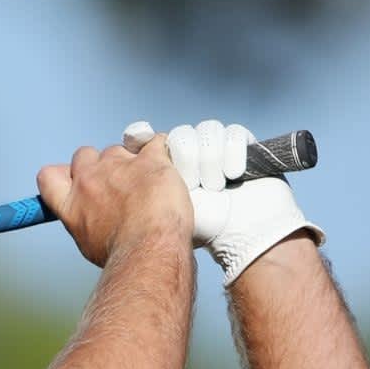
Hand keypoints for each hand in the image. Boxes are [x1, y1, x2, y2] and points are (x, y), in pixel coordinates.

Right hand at [37, 135, 191, 267]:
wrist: (148, 250)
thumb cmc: (123, 254)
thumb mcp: (88, 243)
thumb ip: (85, 221)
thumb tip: (92, 222)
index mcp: (71, 203)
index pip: (49, 176)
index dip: (63, 174)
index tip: (74, 178)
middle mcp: (90, 180)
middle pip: (84, 154)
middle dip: (98, 164)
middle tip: (116, 182)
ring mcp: (118, 166)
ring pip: (119, 149)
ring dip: (131, 160)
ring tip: (148, 183)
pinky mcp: (149, 160)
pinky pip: (155, 142)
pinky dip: (161, 150)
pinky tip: (166, 165)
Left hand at [124, 119, 323, 283]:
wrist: (239, 237)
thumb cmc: (194, 226)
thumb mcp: (154, 202)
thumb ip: (135, 174)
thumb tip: (124, 144)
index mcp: (170, 168)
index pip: (157, 138)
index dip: (151, 140)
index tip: (143, 142)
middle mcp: (194, 156)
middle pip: (182, 135)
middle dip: (187, 160)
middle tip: (193, 185)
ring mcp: (219, 151)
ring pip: (207, 132)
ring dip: (210, 161)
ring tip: (214, 187)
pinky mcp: (245, 148)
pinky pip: (233, 133)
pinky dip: (232, 152)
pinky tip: (233, 175)